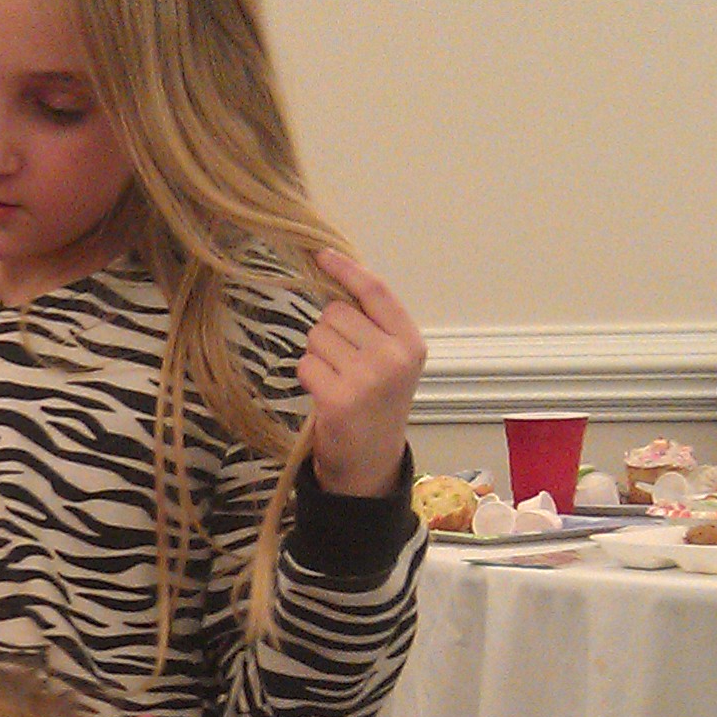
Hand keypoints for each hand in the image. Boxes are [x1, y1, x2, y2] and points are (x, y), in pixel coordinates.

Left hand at [299, 251, 423, 497]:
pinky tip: (325, 395)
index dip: (346, 269)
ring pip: (316, 336)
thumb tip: (335, 276)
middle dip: (329, 332)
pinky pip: (305, 364)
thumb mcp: (391, 360)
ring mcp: (367, 379)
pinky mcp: (338, 399)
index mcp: (411, 342)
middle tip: (343, 363)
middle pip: (335, 312)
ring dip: (317, 355)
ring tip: (336, 380)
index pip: (375, 292)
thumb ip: (373, 324)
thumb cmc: (376, 403)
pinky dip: (308, 377)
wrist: (371, 462)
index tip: (322, 254)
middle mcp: (393, 357)